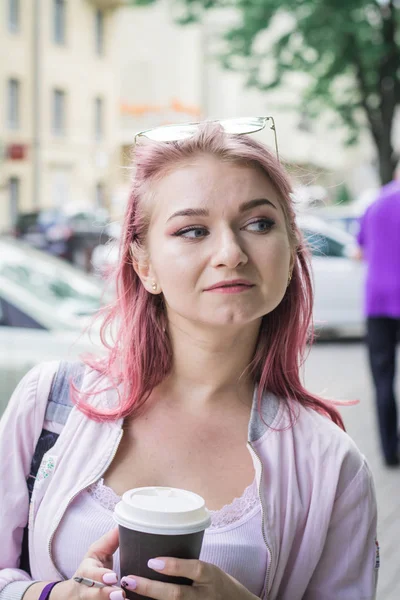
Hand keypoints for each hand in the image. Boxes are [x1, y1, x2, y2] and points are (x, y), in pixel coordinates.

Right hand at [52, 527, 124, 599]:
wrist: (77, 593)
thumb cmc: (93, 569)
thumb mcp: (98, 553)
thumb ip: (110, 541)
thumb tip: (122, 525)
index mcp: (85, 572)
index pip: (89, 574)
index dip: (100, 575)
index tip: (113, 577)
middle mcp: (85, 589)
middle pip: (92, 594)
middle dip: (105, 594)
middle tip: (120, 594)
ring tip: (123, 599)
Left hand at [120, 557, 257, 598]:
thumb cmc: (219, 585)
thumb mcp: (210, 571)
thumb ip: (188, 566)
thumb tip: (154, 554)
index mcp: (211, 576)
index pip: (194, 569)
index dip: (174, 566)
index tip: (152, 561)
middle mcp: (205, 597)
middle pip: (177, 595)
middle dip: (151, 588)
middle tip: (128, 579)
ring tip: (127, 594)